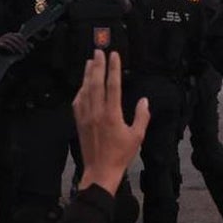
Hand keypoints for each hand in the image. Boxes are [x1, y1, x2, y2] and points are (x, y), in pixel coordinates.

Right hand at [0, 32, 29, 55]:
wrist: (1, 62)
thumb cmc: (12, 55)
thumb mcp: (20, 51)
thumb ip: (25, 47)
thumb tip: (32, 46)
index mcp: (11, 36)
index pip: (19, 35)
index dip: (24, 40)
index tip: (28, 46)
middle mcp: (5, 37)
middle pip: (15, 37)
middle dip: (21, 44)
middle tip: (26, 50)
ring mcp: (0, 40)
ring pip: (9, 40)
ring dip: (17, 46)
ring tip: (21, 52)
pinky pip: (3, 44)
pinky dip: (9, 48)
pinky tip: (13, 52)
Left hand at [73, 51, 148, 193]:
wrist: (100, 171)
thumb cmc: (121, 155)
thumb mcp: (137, 137)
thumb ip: (142, 117)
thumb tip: (144, 101)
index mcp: (112, 114)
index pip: (112, 85)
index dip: (113, 68)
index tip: (114, 55)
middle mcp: (96, 112)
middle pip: (96, 83)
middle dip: (97, 65)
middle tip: (98, 51)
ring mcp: (85, 117)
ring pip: (85, 90)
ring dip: (87, 74)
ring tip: (89, 61)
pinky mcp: (79, 123)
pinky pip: (78, 102)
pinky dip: (81, 90)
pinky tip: (83, 85)